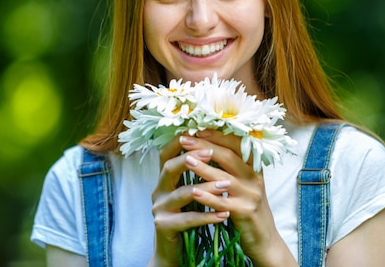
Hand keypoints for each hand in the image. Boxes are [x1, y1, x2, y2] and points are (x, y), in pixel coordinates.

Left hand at [148, 130, 297, 266]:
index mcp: (254, 167)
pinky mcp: (245, 213)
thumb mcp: (244, 182)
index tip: (197, 128)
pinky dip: (208, 197)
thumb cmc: (247, 207)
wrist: (264, 238)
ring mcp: (252, 195)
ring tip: (185, 160)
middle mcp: (255, 178)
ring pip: (225, 178)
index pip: (236, 143)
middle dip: (205, 146)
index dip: (217, 135)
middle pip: (229, 156)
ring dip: (203, 168)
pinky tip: (194, 192)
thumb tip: (206, 144)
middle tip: (185, 139)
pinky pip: (224, 203)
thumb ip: (231, 165)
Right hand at [148, 134, 229, 266]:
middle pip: (169, 168)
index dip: (180, 142)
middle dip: (191, 158)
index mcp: (164, 179)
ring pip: (181, 193)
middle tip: (211, 153)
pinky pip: (187, 219)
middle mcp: (158, 191)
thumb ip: (197, 173)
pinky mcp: (164, 226)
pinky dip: (207, 216)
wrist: (174, 251)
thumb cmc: (186, 216)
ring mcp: (159, 209)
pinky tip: (224, 214)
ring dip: (205, 187)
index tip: (199, 132)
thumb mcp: (189, 192)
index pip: (166, 153)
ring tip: (226, 185)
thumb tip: (218, 147)